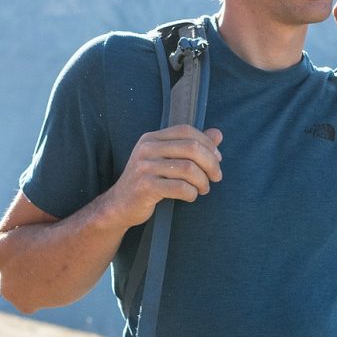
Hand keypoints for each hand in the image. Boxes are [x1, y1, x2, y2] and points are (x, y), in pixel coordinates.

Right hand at [103, 125, 222, 228]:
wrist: (118, 205)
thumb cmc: (149, 180)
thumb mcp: (167, 159)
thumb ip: (191, 145)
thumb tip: (218, 134)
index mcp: (152, 138)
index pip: (186, 131)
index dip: (207, 143)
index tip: (218, 159)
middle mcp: (147, 149)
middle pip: (192, 148)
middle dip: (211, 163)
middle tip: (216, 177)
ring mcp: (144, 167)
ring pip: (189, 169)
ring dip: (203, 181)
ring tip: (204, 188)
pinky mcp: (145, 187)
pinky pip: (180, 187)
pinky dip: (192, 193)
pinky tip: (191, 196)